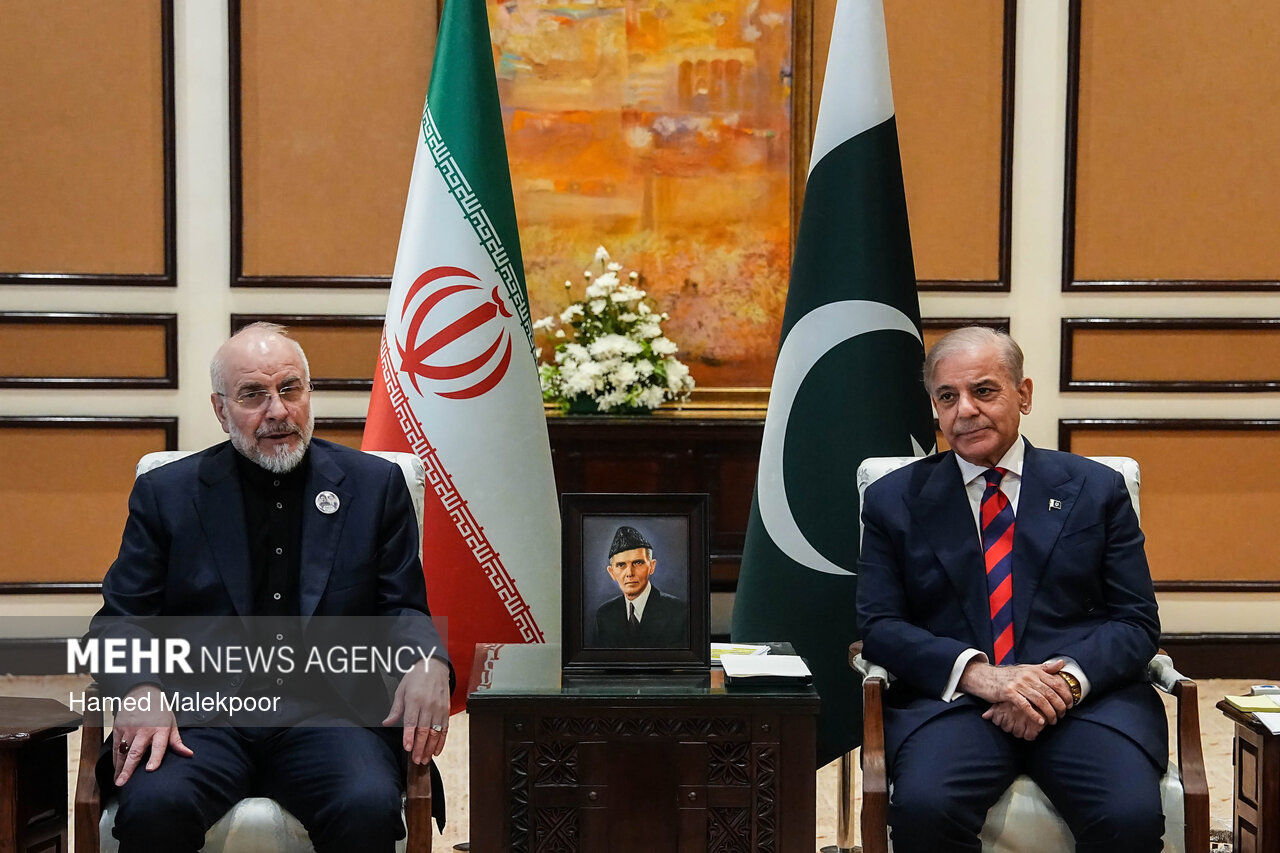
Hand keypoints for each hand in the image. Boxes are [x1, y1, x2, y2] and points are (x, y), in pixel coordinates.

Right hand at [112, 684, 191, 785]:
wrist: (142, 693)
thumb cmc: (159, 710)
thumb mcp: (171, 723)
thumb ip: (177, 741)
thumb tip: (189, 754)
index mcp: (160, 729)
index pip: (159, 746)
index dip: (155, 758)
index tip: (150, 770)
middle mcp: (144, 730)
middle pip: (135, 752)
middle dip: (129, 769)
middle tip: (123, 783)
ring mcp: (129, 729)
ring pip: (123, 752)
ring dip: (119, 767)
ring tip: (118, 781)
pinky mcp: (119, 728)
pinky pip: (116, 747)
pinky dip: (115, 759)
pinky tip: (116, 769)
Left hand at [382, 655, 450, 764]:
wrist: (434, 665)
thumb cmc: (416, 677)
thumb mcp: (401, 690)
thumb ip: (395, 709)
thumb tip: (386, 723)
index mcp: (414, 699)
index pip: (411, 722)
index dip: (409, 736)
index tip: (408, 748)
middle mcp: (428, 704)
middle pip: (424, 730)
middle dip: (420, 747)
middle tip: (416, 760)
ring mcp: (439, 708)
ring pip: (435, 732)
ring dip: (430, 748)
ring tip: (425, 759)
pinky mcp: (446, 710)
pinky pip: (445, 729)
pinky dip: (441, 741)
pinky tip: (437, 751)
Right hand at [959, 659, 1074, 732]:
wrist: (985, 677)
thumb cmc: (1007, 675)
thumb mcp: (1027, 668)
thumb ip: (1045, 668)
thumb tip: (1062, 664)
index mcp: (1034, 670)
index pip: (1056, 683)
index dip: (1065, 695)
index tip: (1070, 704)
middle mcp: (1027, 676)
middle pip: (1050, 693)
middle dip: (1059, 706)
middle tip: (1062, 715)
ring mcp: (1018, 684)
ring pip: (1040, 700)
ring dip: (1049, 713)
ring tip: (1053, 720)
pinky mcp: (1008, 692)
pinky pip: (1025, 705)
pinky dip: (1034, 715)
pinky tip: (1040, 722)